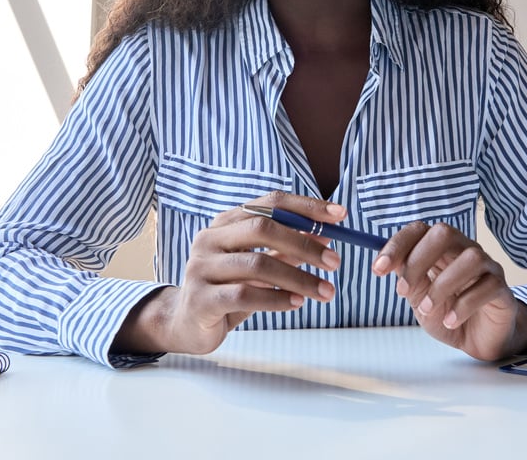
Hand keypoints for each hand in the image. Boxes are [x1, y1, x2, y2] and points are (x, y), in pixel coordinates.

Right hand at [113, 191, 344, 355]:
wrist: (187, 323)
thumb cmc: (228, 289)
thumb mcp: (259, 266)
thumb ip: (285, 248)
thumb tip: (325, 234)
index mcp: (226, 223)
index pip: (270, 202)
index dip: (306, 206)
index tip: (339, 215)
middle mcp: (210, 239)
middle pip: (262, 228)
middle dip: (305, 244)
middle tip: (335, 261)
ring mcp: (202, 267)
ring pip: (257, 264)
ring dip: (299, 277)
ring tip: (325, 291)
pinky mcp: (201, 298)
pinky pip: (244, 294)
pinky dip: (276, 298)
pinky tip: (297, 303)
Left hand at [372, 221, 526, 361]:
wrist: (477, 342)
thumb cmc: (447, 314)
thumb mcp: (419, 299)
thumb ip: (409, 280)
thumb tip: (390, 263)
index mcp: (441, 250)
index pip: (419, 230)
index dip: (396, 245)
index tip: (378, 269)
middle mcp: (464, 251)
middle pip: (444, 233)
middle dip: (418, 261)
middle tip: (403, 290)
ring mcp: (487, 267)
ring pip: (469, 258)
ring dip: (441, 286)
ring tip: (427, 310)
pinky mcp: (502, 288)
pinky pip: (487, 286)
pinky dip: (463, 306)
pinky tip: (451, 321)